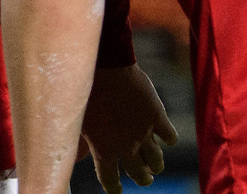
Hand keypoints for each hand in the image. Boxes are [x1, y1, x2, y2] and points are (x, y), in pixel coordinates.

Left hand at [79, 63, 177, 192]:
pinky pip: (171, 137)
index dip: (114, 188)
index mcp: (103, 150)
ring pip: (157, 162)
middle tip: (145, 177)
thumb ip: (79, 144)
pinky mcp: (158, 117)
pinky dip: (169, 139)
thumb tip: (76, 160)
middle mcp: (126, 147)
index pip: (110, 181)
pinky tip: (165, 136)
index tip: (117, 189)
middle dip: (143, 178)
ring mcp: (144, 133)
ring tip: (154, 164)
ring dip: (156, 164)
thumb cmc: (85, 92)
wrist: (105, 65)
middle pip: (140, 176)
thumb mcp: (78, 121)